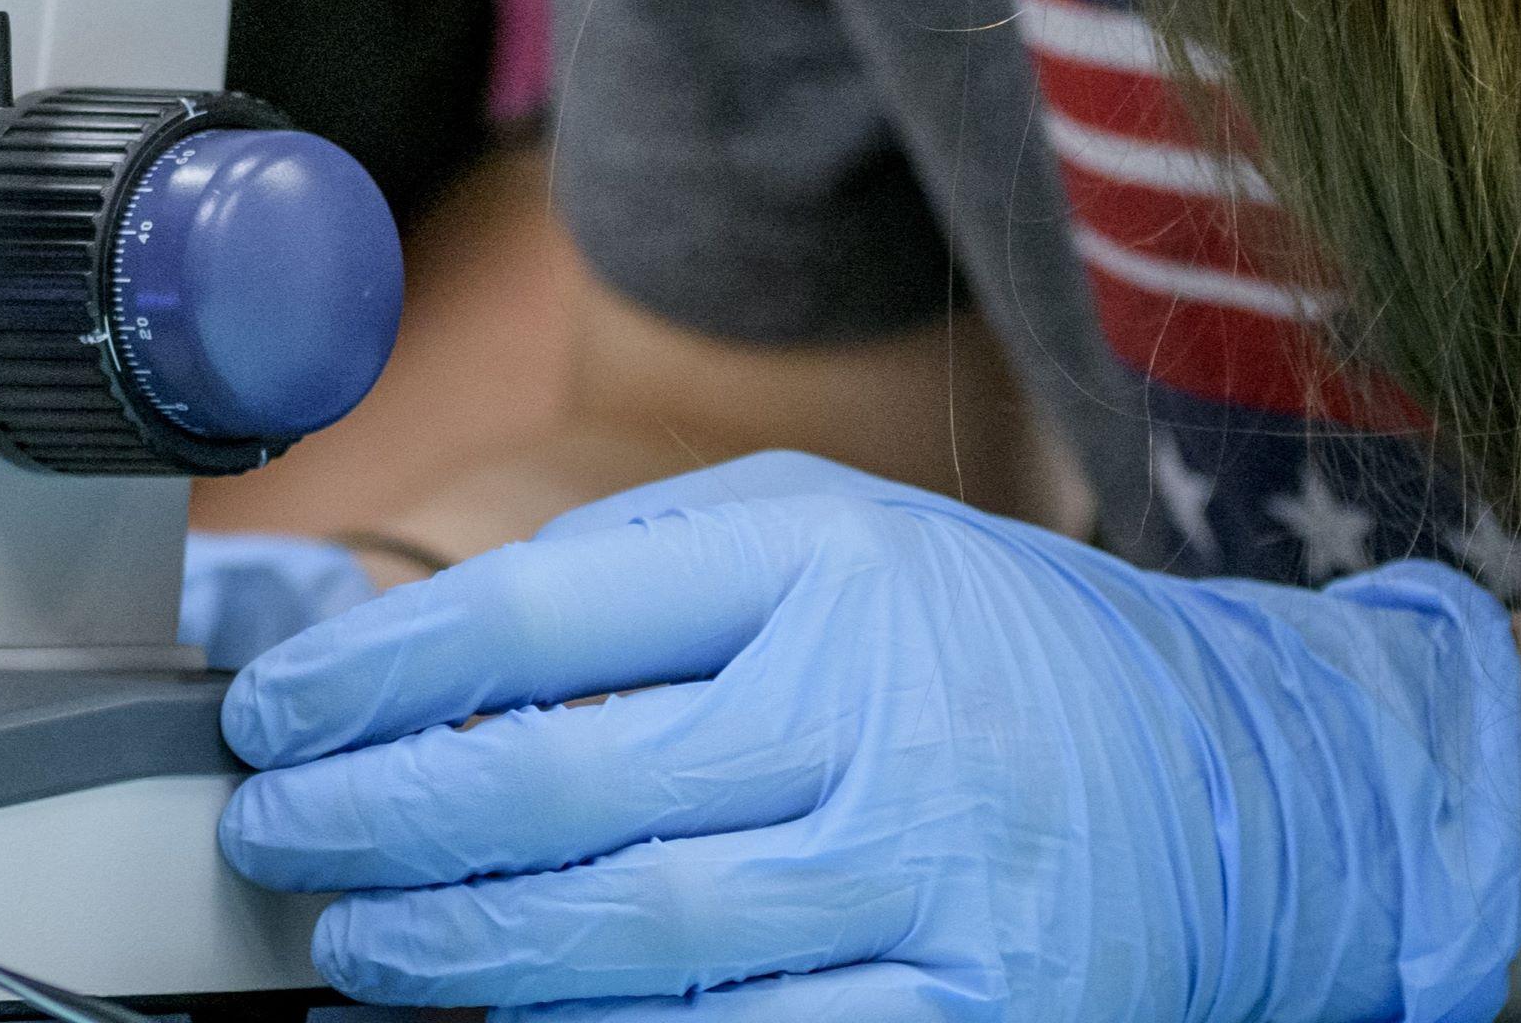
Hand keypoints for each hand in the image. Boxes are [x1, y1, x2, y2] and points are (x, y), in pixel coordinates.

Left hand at [218, 450, 1520, 1022]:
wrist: (1245, 781)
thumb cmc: (981, 648)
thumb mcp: (826, 545)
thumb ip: (633, 584)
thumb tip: (413, 659)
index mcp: (827, 561)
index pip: (547, 611)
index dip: (382, 672)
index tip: (275, 711)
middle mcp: (878, 714)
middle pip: (568, 787)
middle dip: (385, 825)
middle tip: (277, 841)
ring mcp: (932, 884)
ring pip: (639, 947)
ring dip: (467, 960)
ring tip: (357, 948)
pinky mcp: (977, 1022)